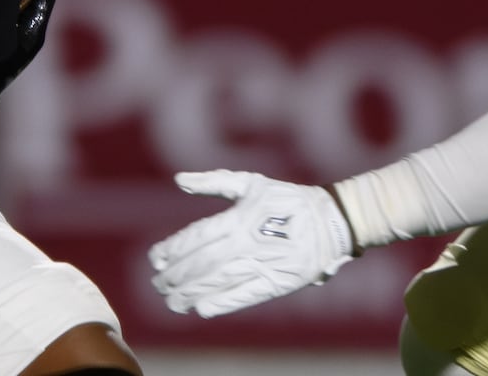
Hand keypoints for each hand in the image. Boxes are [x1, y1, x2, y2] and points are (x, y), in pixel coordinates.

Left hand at [149, 169, 355, 317]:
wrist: (331, 220)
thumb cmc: (287, 199)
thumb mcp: (251, 183)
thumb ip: (213, 182)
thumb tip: (179, 179)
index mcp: (239, 217)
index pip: (196, 237)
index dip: (173, 250)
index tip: (156, 260)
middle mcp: (247, 242)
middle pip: (202, 263)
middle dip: (176, 276)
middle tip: (159, 285)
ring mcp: (262, 263)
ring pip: (218, 281)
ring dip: (191, 293)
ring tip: (172, 302)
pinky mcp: (277, 283)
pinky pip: (245, 295)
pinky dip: (222, 303)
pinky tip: (202, 308)